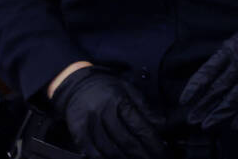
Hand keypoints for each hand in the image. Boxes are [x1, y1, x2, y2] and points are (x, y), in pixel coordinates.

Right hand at [50, 66, 164, 158]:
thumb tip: (161, 123)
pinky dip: (103, 158)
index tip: (161, 151)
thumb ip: (144, 107)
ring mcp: (89, 122)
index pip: (139, 125)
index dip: (152, 141)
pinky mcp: (77, 131)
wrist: (78, 85)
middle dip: (141, 153)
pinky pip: (91, 151)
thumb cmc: (107, 88)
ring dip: (124, 158)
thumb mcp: (129, 90)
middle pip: (125, 139)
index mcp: (119, 100)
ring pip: (108, 148)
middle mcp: (103, 111)